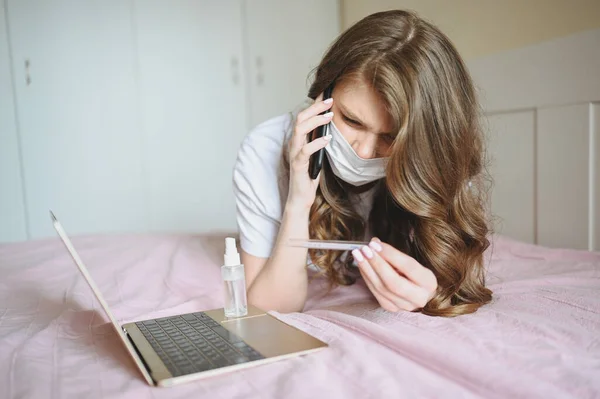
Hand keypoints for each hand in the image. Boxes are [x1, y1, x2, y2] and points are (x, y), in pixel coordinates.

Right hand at [286, 95, 333, 210]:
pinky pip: (305, 150)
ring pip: (300, 130)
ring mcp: (295, 153)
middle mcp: (294, 144)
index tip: (326, 96)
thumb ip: (320, 140)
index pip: (304, 117)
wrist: (300, 197)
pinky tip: (328, 139)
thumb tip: (331, 126)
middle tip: (330, 101)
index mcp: (298, 140)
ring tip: (330, 116)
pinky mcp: (298, 165)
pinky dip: (317, 142)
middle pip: (300, 118)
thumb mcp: (317, 154)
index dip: (314, 105)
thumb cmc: (309, 175)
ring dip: (316, 121)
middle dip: (315, 108)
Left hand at [352, 238, 437, 311]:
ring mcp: (405, 306)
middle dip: (376, 264)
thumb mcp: (411, 262)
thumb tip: (374, 243)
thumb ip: (394, 254)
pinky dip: (367, 277)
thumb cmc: (415, 273)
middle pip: (393, 282)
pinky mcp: (392, 308)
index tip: (375, 244)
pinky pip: (376, 293)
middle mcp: (419, 297)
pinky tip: (361, 266)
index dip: (390, 254)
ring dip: (367, 269)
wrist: (420, 292)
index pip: (408, 267)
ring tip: (358, 255)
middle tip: (364, 249)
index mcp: (429, 282)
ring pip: (382, 288)